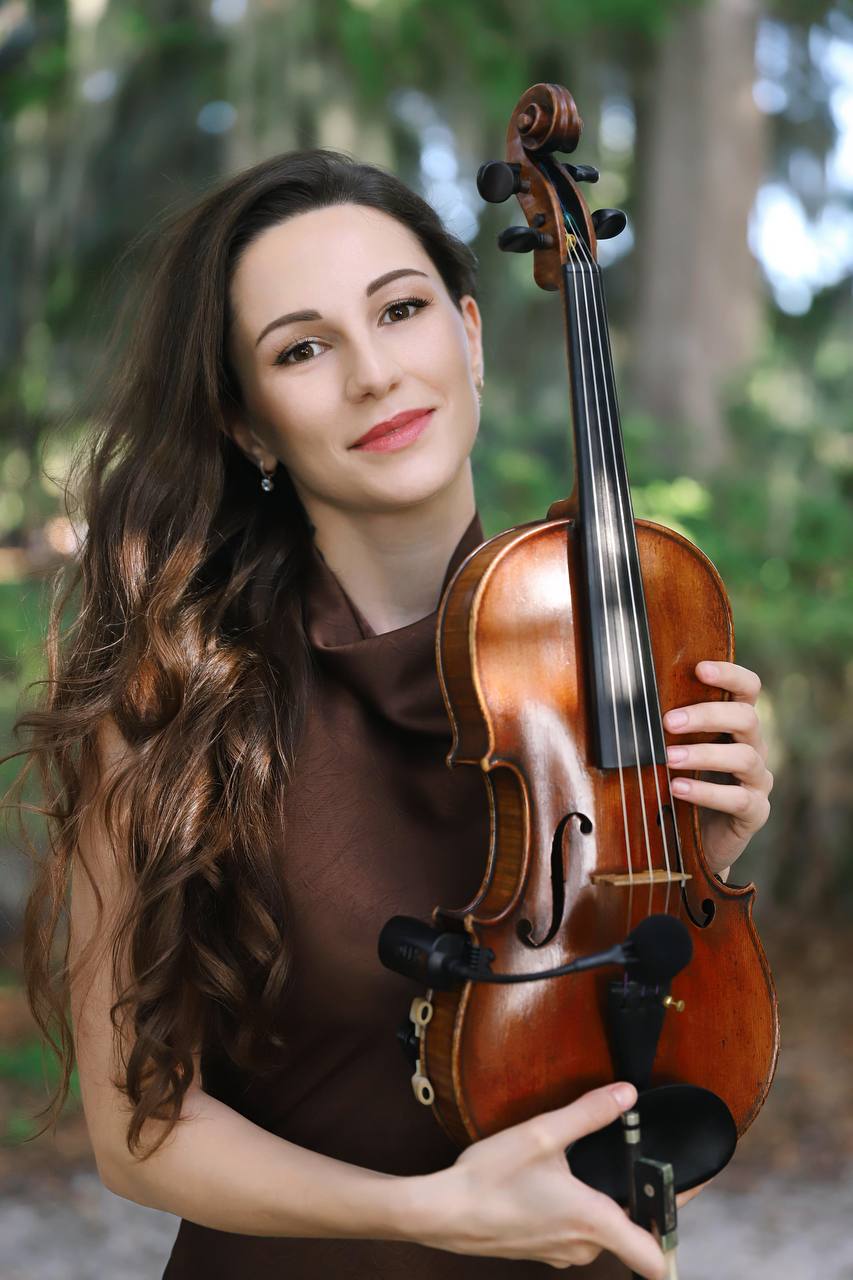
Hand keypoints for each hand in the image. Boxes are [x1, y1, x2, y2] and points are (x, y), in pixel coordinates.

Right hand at [415, 1083, 666, 1277]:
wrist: (442, 1212)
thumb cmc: (488, 1179)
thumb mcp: (541, 1134)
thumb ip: (589, 1113)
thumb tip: (627, 1095)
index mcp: (593, 1222)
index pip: (656, 1254)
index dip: (675, 1224)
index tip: (685, 1193)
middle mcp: (583, 1247)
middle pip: (631, 1233)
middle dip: (634, 1198)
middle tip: (631, 1161)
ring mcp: (561, 1253)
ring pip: (601, 1232)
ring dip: (601, 1204)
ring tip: (584, 1168)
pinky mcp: (542, 1250)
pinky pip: (575, 1233)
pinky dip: (576, 1211)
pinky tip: (553, 1184)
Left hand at [663, 660, 772, 876]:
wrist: (691, 840)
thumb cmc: (678, 784)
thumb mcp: (670, 750)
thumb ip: (663, 726)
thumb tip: (622, 696)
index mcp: (735, 725)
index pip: (747, 689)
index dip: (730, 674)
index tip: (699, 669)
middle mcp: (753, 747)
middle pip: (746, 718)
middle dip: (707, 715)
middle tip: (669, 721)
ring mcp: (757, 780)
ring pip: (744, 757)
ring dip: (703, 754)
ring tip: (669, 758)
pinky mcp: (754, 811)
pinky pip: (738, 798)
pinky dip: (706, 792)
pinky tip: (678, 788)